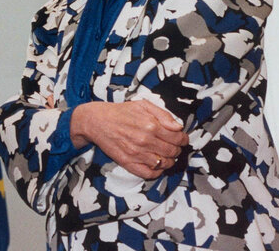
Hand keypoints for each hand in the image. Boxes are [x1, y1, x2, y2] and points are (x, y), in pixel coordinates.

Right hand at [70, 100, 188, 179]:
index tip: (180, 138)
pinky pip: (150, 174)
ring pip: (164, 164)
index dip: (182, 139)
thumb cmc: (120, 112)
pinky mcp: (128, 163)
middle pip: (173, 152)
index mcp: (151, 125)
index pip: (178, 138)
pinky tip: (155, 164)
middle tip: (171, 146)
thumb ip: (163, 114)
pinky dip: (157, 172)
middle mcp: (145, 141)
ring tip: (163, 154)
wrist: (96, 121)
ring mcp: (137, 154)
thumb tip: (178, 127)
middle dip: (176, 149)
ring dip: (168, 160)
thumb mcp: (142, 105)